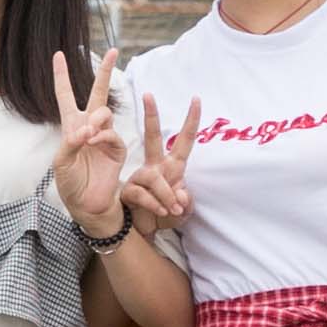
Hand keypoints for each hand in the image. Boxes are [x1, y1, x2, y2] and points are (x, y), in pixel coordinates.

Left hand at [43, 51, 132, 240]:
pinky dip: (101, 135)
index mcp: (71, 126)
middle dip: (104, 71)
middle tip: (112, 50)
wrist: (87, 204)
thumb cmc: (70, 184)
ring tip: (87, 136)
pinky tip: (93, 141)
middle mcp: (89, 127)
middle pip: (97, 92)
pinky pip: (111, 133)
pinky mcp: (117, 148)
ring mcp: (104, 136)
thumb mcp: (61, 163)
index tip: (58, 55)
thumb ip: (70, 142)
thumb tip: (87, 128)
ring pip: (104, 112)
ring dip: (95, 120)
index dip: (61, 76)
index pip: (65, 95)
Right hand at [120, 95, 199, 247]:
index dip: (191, 121)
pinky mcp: (129, 190)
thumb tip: (181, 193)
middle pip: (154, 137)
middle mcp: (156, 167)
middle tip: (148, 94)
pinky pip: (144, 194)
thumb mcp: (184, 212)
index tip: (196, 99)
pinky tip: (162, 213)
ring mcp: (141, 177)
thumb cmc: (165, 215)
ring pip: (154, 177)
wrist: (144, 232)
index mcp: (173, 167)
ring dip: (166, 195)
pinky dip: (156, 205)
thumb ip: (187, 202)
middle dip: (151, 116)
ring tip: (173, 211)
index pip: (184, 141)